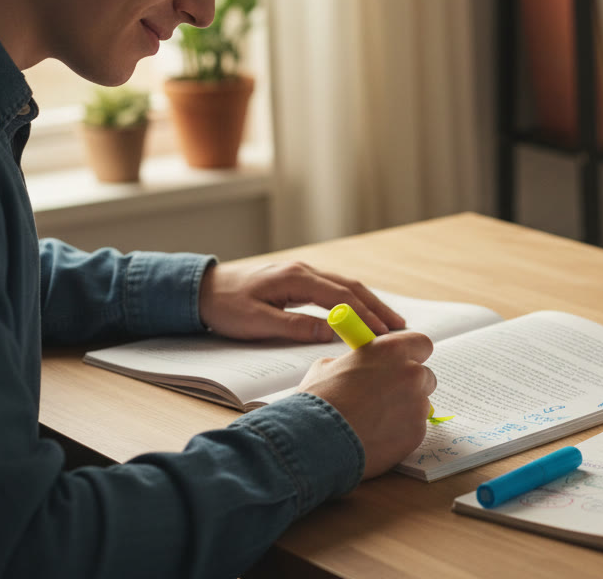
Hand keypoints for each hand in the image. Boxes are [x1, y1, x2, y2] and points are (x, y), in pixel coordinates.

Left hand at [198, 261, 406, 341]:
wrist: (202, 290)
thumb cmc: (225, 307)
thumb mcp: (257, 322)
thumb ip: (295, 326)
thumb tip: (331, 332)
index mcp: (296, 278)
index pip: (342, 297)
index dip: (366, 316)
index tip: (384, 333)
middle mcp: (304, 270)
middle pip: (351, 287)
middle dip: (377, 307)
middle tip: (400, 327)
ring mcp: (302, 273)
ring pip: (346, 286)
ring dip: (369, 303)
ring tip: (389, 322)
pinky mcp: (299, 280)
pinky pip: (334, 288)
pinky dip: (354, 300)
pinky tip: (363, 312)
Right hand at [300, 331, 435, 477]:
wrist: (317, 440)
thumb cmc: (319, 401)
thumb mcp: (329, 367)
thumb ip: (355, 363)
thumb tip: (359, 368)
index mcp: (392, 350)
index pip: (421, 344)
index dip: (412, 355)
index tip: (402, 363)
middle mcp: (411, 374)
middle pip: (425, 376)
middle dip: (410, 385)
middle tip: (387, 396)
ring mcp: (417, 405)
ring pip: (420, 404)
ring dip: (405, 410)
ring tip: (375, 422)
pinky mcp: (417, 433)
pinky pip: (415, 429)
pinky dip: (400, 433)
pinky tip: (376, 437)